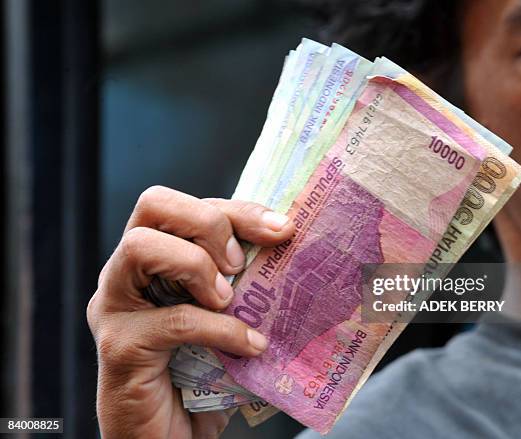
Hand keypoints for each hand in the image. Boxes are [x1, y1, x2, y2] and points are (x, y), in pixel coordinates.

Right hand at [87, 186, 293, 438]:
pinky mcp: (120, 347)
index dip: (238, 209)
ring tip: (229, 297)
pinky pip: (174, 320)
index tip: (284, 229)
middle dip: (208, 222)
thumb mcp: (227, 312)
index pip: (188, 206)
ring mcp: (114, 306)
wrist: (169, 434)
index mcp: (154, 257)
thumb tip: (293, 245)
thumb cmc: (201, 370)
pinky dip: (221, 329)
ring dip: (197, 265)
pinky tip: (250, 346)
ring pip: (141, 247)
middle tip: (239, 264)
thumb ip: (242, 279)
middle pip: (153, 203)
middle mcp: (125, 272)